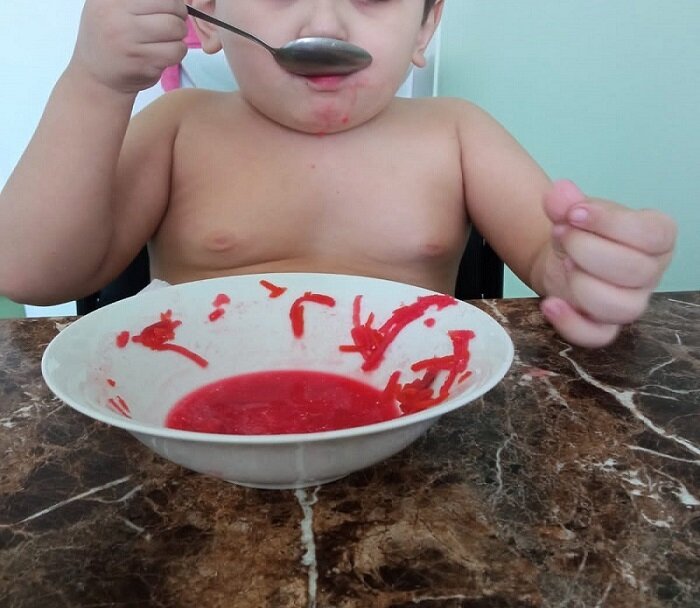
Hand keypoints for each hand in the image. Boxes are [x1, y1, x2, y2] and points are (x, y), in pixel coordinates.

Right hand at [68, 0, 188, 93]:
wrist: (96, 75)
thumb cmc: (110, 36)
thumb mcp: (111, 6)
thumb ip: (138, 0)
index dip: (172, 1)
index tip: (169, 8)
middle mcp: (117, 18)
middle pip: (170, 6)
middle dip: (179, 15)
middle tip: (173, 23)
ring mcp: (130, 42)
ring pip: (176, 29)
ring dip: (179, 35)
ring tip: (169, 39)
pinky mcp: (142, 63)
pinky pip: (175, 51)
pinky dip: (178, 51)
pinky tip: (166, 52)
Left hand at [540, 180, 675, 346]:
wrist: (560, 255)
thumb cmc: (582, 231)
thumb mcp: (574, 210)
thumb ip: (567, 202)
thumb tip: (560, 194)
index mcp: (657, 238)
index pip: (651, 235)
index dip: (610, 224)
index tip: (574, 213)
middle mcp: (650, 273)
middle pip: (635, 271)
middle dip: (587, 250)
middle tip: (561, 233)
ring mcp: (630, 303)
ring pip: (621, 308)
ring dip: (582, 285)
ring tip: (562, 263)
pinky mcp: (604, 326)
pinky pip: (598, 337)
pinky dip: (571, 324)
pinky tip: (550, 304)